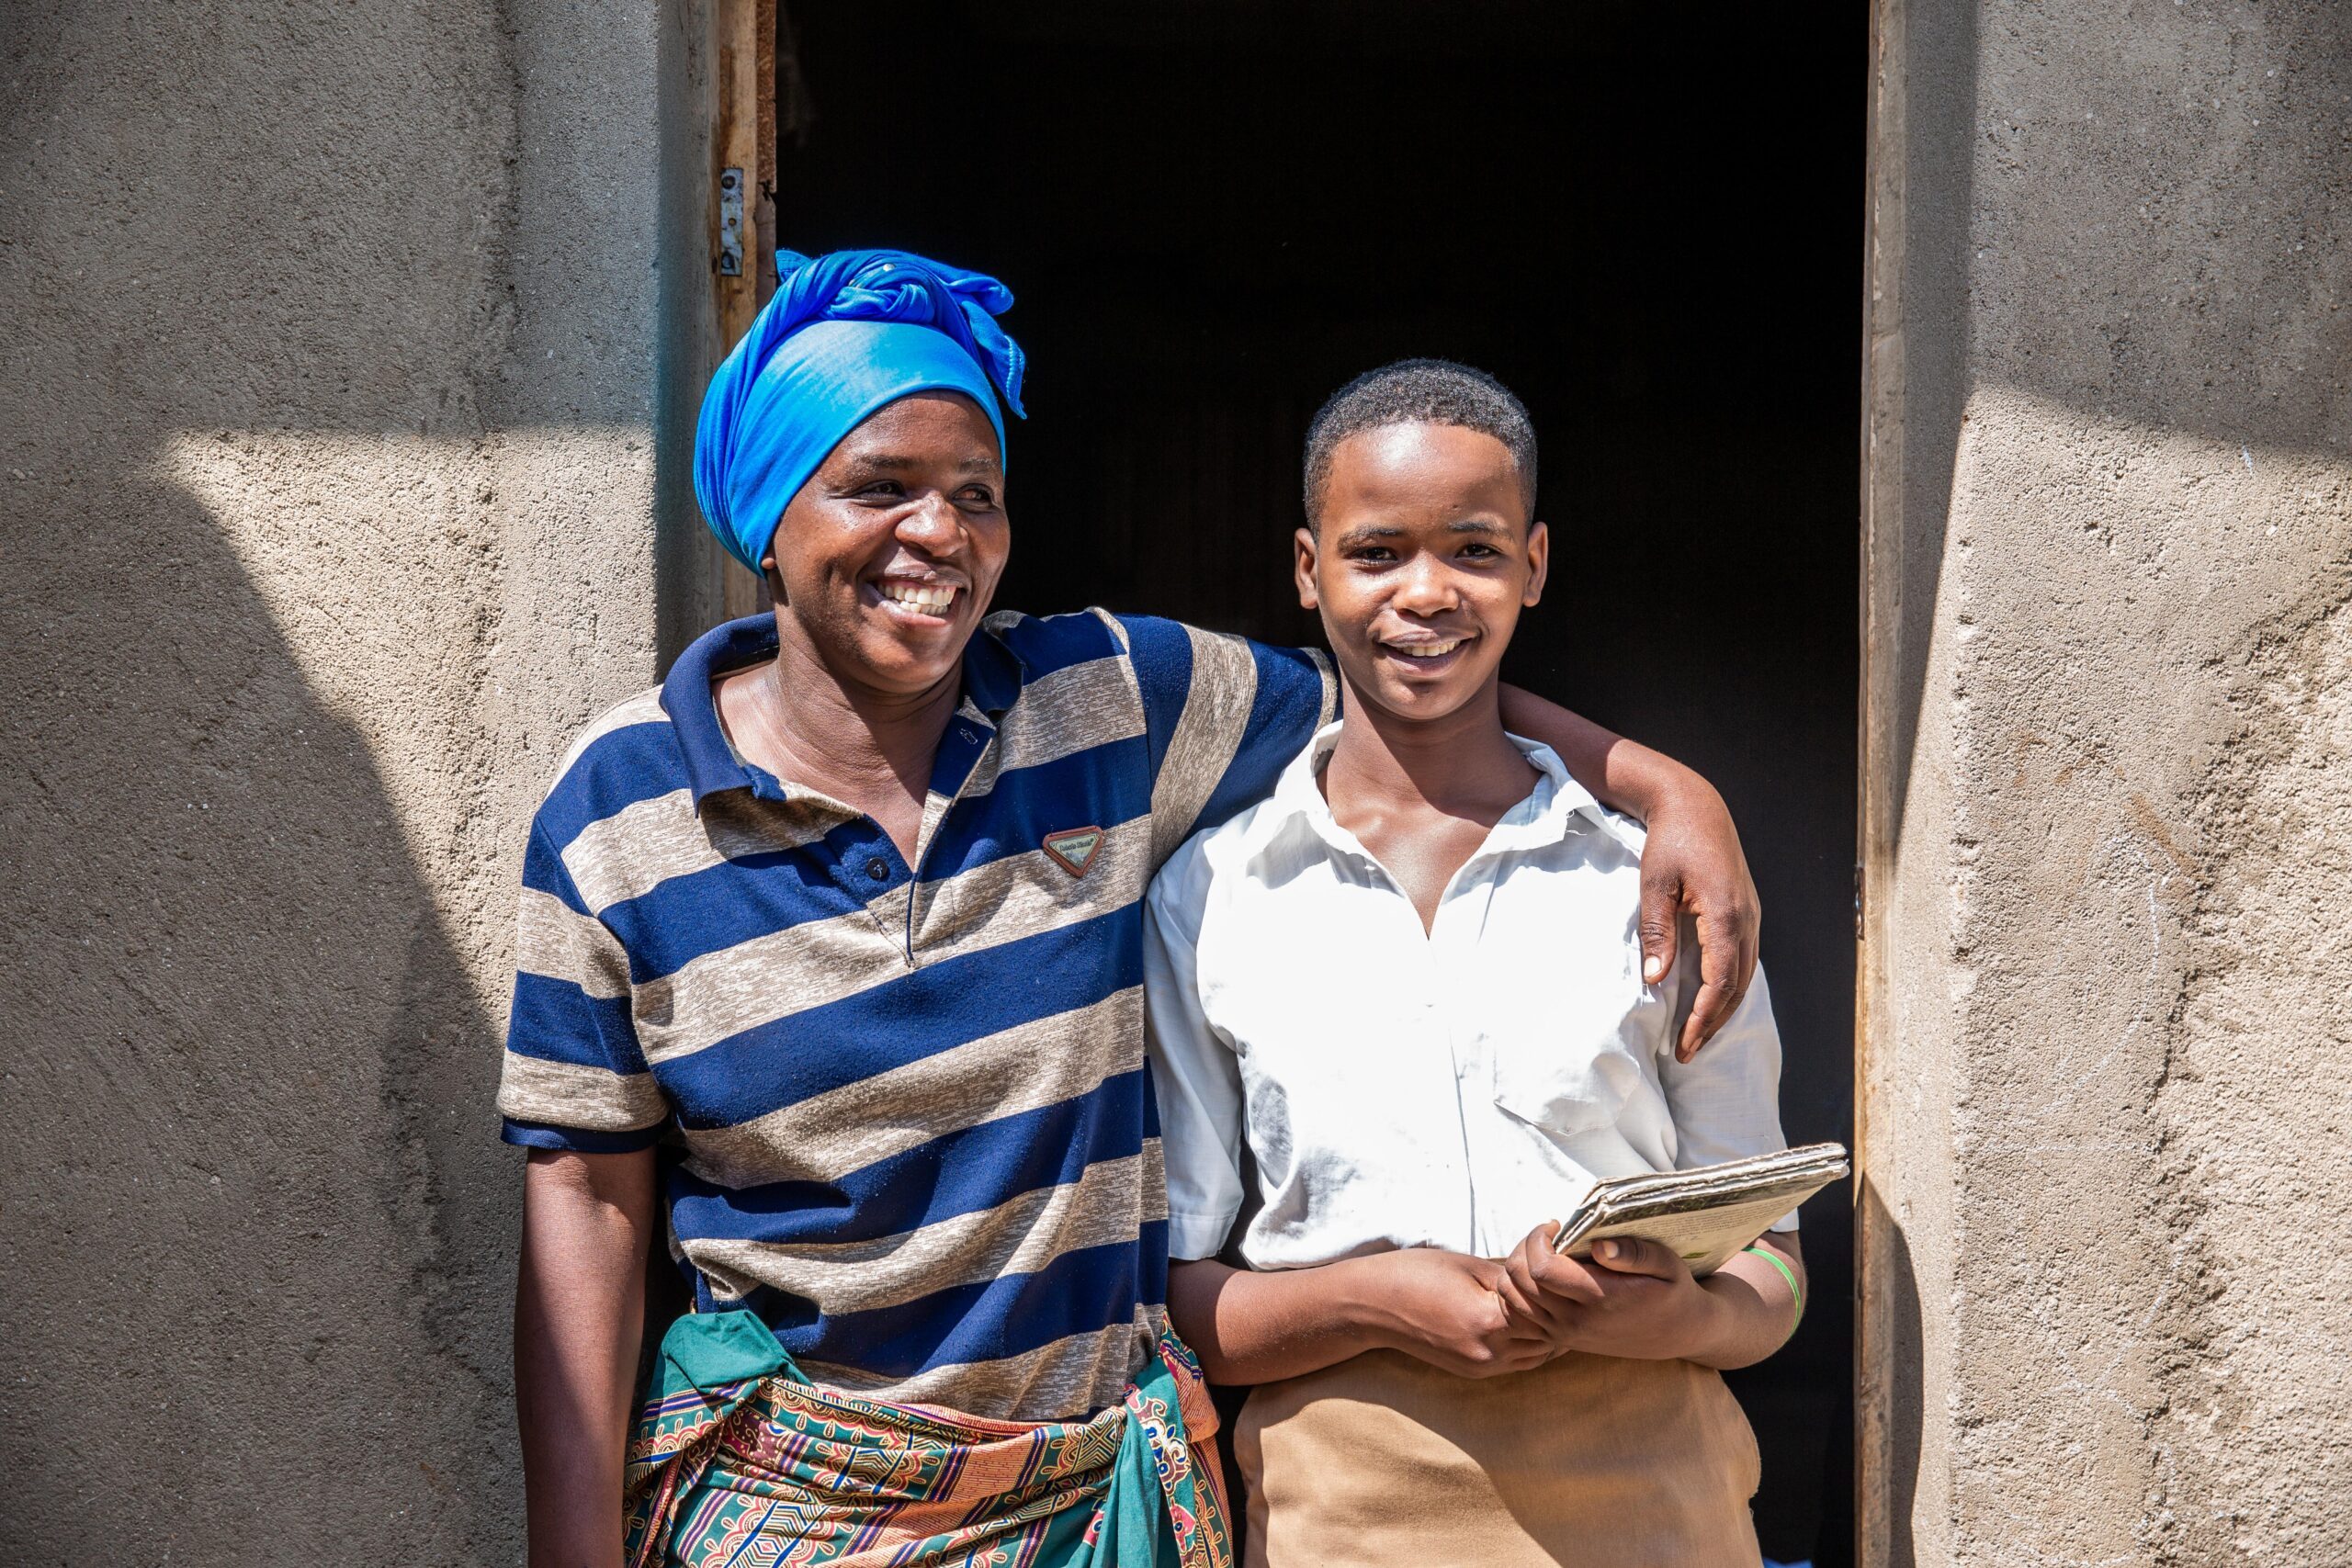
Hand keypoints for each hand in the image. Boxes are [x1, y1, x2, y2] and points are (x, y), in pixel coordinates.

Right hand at [1358, 1247, 1554, 1377]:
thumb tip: (1544, 1277)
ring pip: (1536, 1356)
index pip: (1547, 1311)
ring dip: (1544, 1333)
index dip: (1553, 1289)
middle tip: (1559, 1288)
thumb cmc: (1418, 1273)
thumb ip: (1512, 1278)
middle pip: (1547, 1339)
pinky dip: (1526, 1344)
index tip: (1555, 1268)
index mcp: (1489, 1322)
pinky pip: (1515, 1363)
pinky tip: (1524, 1321)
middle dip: (1555, 1314)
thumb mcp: (1470, 1266)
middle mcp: (1488, 1353)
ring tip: (1546, 1304)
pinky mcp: (1472, 1372)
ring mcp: (1480, 1367)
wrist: (1374, 1304)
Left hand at [1499, 1227, 1723, 1362]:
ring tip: (1542, 1252)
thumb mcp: (1667, 1265)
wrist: (1678, 1334)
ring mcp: (1564, 1334)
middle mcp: (1576, 1321)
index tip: (1556, 1225)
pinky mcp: (1560, 1340)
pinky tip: (1538, 1276)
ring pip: (1512, 1298)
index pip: (1542, 1269)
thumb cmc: (1672, 1291)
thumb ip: (1635, 1253)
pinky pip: (1517, 1316)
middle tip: (1547, 1235)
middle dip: (1524, 1248)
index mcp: (1601, 1299)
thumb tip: (1599, 1246)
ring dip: (1517, 1268)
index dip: (1538, 1239)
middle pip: (1519, 1280)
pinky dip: (1515, 1292)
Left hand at [1635, 776, 1759, 1061]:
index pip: (1720, 982)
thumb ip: (1657, 932)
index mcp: (1726, 915)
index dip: (1702, 1018)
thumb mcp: (1654, 884)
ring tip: (1697, 1036)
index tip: (1683, 1045)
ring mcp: (1752, 917)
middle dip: (1713, 1024)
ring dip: (1723, 1010)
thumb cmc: (1670, 842)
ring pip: (1745, 977)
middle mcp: (1747, 920)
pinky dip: (1729, 988)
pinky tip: (1711, 1001)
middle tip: (1687, 1053)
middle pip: (1737, 987)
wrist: (1696, 806)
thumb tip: (1655, 980)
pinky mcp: (1747, 914)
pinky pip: (1744, 961)